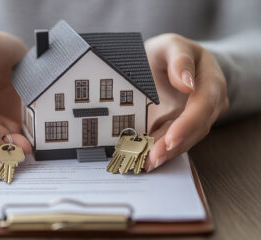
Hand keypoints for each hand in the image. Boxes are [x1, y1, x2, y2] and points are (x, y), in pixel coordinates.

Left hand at [144, 34, 228, 171]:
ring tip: (146, 164)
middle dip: (174, 146)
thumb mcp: (172, 45)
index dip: (188, 124)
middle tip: (153, 158)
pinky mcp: (181, 126)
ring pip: (185, 140)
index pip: (203, 106)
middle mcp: (208, 105)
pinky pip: (173, 141)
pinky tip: (145, 160)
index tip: (171, 138)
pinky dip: (160, 152)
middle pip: (196, 129)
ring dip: (166, 154)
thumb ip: (180, 59)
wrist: (171, 62)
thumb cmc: (171, 53)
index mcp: (210, 82)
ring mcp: (195, 118)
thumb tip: (187, 82)